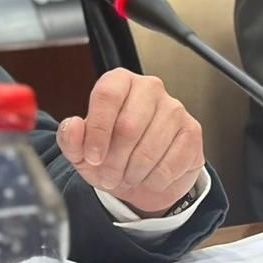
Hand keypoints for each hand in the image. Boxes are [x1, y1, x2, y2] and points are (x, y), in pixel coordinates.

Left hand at [56, 68, 203, 214]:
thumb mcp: (81, 152)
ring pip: (150, 148)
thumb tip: (74, 126)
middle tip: (108, 176)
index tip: (92, 157)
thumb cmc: (111, 155)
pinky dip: (154, 180)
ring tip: (127, 176)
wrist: (143, 177)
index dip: (97, 131)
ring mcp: (174, 108)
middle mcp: (149, 87)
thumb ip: (70, 138)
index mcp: (119, 81)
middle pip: (128, 126)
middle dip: (114, 161)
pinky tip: (149, 177)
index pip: (107, 96)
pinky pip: (171, 164)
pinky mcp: (192, 131)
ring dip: (133, 173)